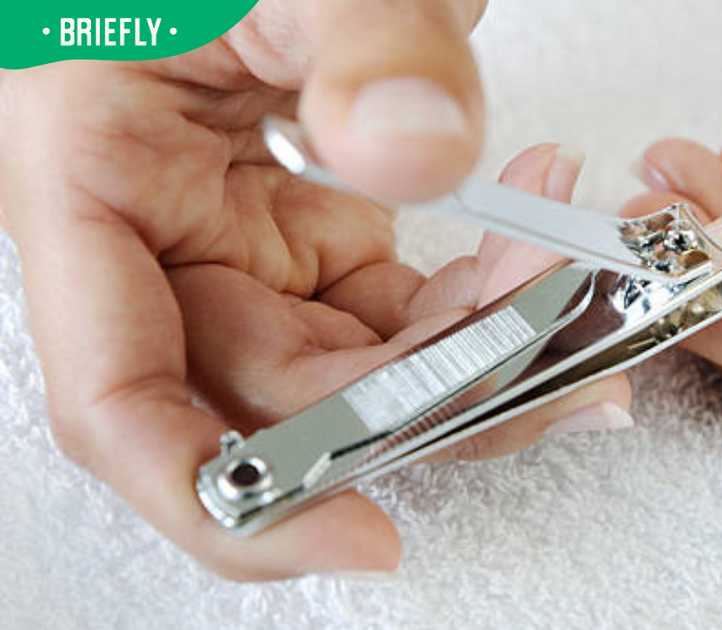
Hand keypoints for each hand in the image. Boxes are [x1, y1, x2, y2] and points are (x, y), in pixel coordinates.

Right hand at [0, 0, 629, 579]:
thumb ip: (361, 39)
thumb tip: (421, 149)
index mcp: (91, 180)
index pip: (120, 400)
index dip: (227, 497)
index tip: (357, 536)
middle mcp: (163, 239)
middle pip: (282, 399)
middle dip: (435, 398)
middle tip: (570, 359)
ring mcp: (247, 247)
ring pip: (362, 370)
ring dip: (483, 351)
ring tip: (582, 282)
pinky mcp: (318, 236)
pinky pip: (403, 313)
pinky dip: (485, 300)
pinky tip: (547, 242)